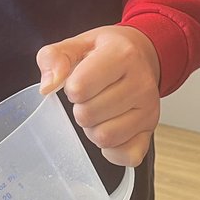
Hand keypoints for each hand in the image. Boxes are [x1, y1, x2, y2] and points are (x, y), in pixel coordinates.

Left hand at [36, 25, 160, 166]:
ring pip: (105, 137)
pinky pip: (127, 156)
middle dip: (81, 109)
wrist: (141, 54)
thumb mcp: (77, 44)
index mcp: (122, 55)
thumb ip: (53, 57)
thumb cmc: (107, 51)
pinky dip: (113, 150)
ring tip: (100, 112)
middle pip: (88, 115)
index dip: (71, 88)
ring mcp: (149, 109)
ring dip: (94, 129)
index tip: (80, 80)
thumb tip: (47, 86)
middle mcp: (141, 82)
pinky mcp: (151, 131)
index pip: (79, 87)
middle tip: (91, 97)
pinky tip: (112, 128)